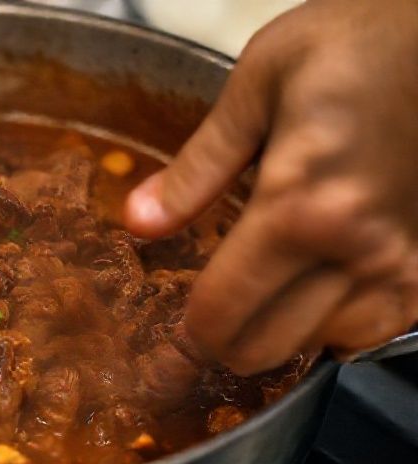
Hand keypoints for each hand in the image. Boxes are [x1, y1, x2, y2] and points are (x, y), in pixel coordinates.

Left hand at [124, 0, 417, 374]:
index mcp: (300, 206)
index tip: (164, 353)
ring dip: (282, 333)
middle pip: (265, 349)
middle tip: (205, 320)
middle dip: (223, 343)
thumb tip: (138, 223)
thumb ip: (197, 167)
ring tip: (262, 294)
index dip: (184, 340)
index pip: (222, 314)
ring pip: (321, 348)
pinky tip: (317, 288)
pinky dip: (337, 325)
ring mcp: (406, 264)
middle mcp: (358, 250)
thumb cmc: (359, 42)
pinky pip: (376, 332)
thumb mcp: (258, 83)